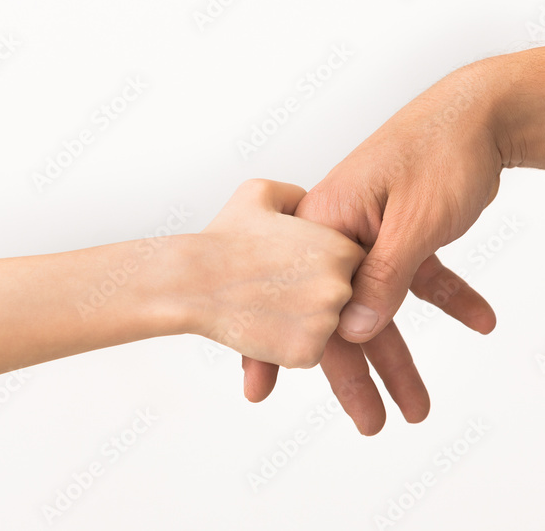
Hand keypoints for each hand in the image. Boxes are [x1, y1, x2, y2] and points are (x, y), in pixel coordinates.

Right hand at [192, 179, 363, 368]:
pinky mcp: (306, 352)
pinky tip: (262, 323)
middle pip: (342, 298)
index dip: (323, 267)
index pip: (353, 265)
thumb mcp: (261, 193)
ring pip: (325, 326)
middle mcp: (340, 285)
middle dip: (314, 296)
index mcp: (340, 248)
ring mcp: (325, 321)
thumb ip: (295, 194)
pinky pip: (308, 352)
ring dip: (302, 321)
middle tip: (276, 287)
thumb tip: (306, 200)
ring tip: (266, 303)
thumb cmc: (222, 238)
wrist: (192, 281)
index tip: (294, 267)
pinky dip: (289, 345)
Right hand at [242, 62, 506, 433]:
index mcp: (326, 222)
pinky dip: (443, 299)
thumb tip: (355, 333)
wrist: (483, 109)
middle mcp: (341, 232)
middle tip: (376, 425)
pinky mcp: (403, 232)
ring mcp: (371, 232)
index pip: (302, 299)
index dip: (284, 350)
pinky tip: (479, 320)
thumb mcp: (412, 222)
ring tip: (417, 406)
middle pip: (344, 316)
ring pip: (382, 306)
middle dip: (359, 376)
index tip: (261, 392)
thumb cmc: (439, 153)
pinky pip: (417, 278)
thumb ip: (383, 277)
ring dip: (401, 355)